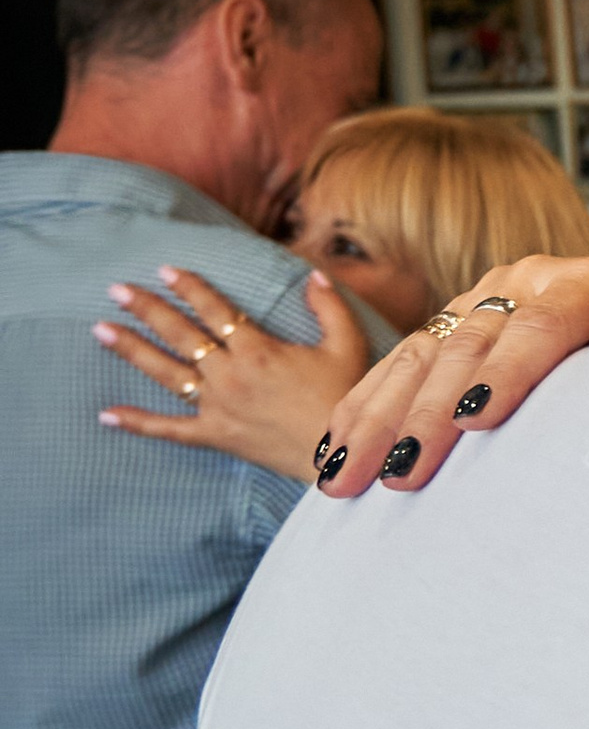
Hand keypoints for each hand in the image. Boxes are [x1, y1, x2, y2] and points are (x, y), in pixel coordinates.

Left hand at [96, 261, 371, 484]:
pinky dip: (138, 423)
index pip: (214, 309)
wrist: (342, 457)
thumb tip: (314, 275)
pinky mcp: (216, 435)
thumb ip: (329, 307)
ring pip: (167, 372)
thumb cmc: (345, 400)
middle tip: (117, 289)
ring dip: (131, 349)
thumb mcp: (347, 346)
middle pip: (181, 334)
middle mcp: (230, 374)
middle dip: (147, 308)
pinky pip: (170, 430)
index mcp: (258, 349)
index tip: (165, 270)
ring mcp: (219, 406)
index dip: (189, 287)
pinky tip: (107, 414)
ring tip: (101, 329)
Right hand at [316, 249, 588, 497]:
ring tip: (344, 478)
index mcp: (577, 283)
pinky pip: (392, 367)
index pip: (536, 328)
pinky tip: (332, 455)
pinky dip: (359, 412)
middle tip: (399, 476)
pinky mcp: (449, 326)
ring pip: (415, 359)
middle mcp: (519, 286)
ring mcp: (477, 304)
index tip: (474, 421)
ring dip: (374, 421)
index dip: (505, 373)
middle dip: (425, 416)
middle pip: (465, 349)